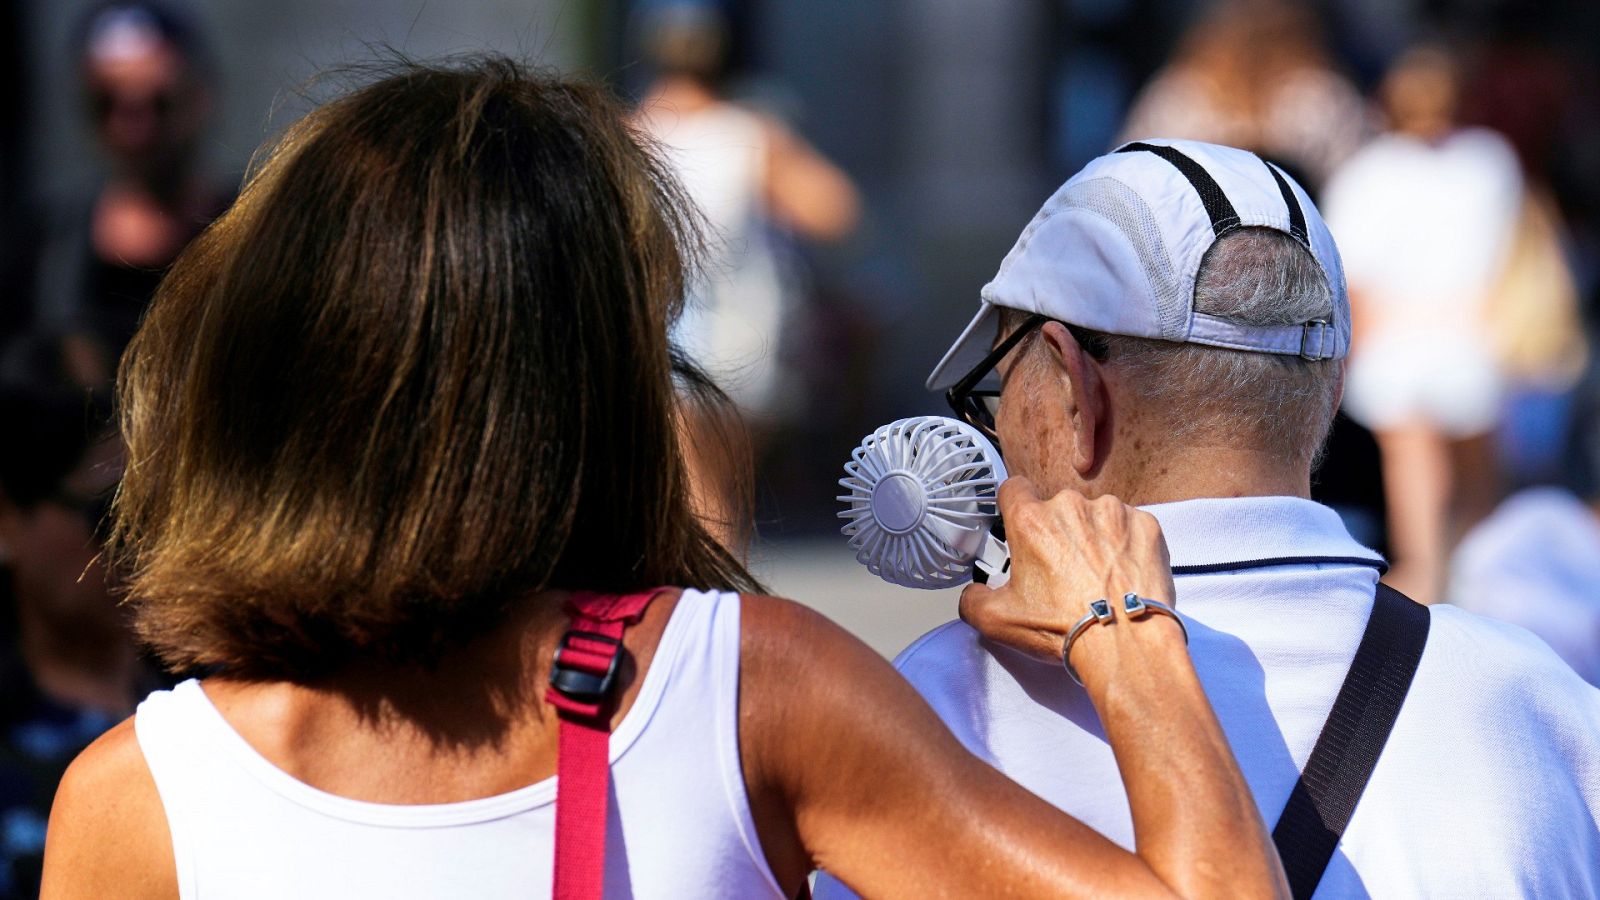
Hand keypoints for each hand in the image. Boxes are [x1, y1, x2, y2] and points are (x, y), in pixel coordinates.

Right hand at [958, 479, 1184, 687]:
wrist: (1126, 641)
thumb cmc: (1065, 627)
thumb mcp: (998, 622)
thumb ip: (973, 600)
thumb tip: (974, 594)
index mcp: (1030, 522)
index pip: (1014, 488)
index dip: (1015, 506)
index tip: (1022, 525)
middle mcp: (1070, 507)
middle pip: (1057, 508)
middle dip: (1058, 532)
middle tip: (1063, 570)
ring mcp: (1112, 512)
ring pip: (1096, 515)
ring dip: (1094, 536)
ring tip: (1099, 575)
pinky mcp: (1145, 525)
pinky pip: (1130, 525)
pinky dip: (1126, 544)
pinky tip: (1123, 573)